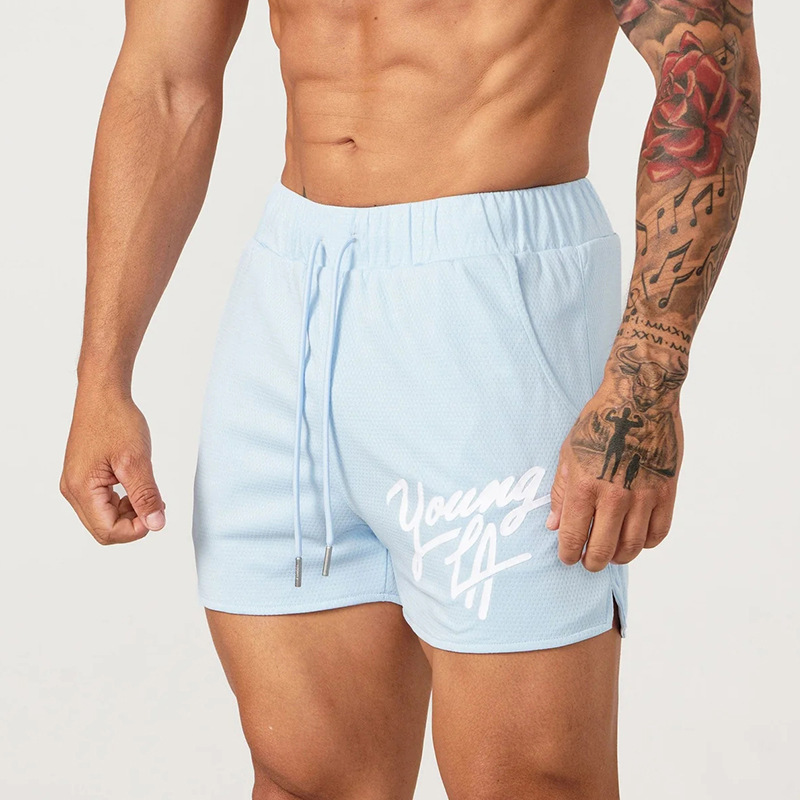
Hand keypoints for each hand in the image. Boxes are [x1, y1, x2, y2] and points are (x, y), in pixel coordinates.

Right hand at [60, 391, 165, 544]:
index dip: (136, 530)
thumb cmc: (115, 421)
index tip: (157, 513)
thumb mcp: (137, 461)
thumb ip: (146, 495)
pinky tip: (137, 488)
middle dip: (132, 524)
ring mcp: (76, 483)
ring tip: (149, 494)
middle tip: (155, 505)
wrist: (103, 395)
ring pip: (103, 518)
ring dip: (129, 514)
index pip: (108, 531)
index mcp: (82, 489)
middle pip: (103, 529)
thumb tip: (156, 524)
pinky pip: (101, 503)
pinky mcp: (83, 476)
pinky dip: (122, 502)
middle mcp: (73, 490)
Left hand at [546, 378, 682, 569]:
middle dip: (591, 562)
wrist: (639, 399)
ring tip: (610, 553)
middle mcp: (615, 495)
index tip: (567, 557)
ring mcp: (644, 495)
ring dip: (619, 557)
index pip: (574, 535)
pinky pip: (658, 532)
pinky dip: (646, 543)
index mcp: (585, 485)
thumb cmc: (599, 424)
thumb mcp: (568, 454)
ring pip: (632, 547)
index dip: (568, 553)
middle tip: (587, 561)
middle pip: (603, 549)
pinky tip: (635, 538)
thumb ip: (561, 493)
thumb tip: (555, 526)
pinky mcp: (667, 492)